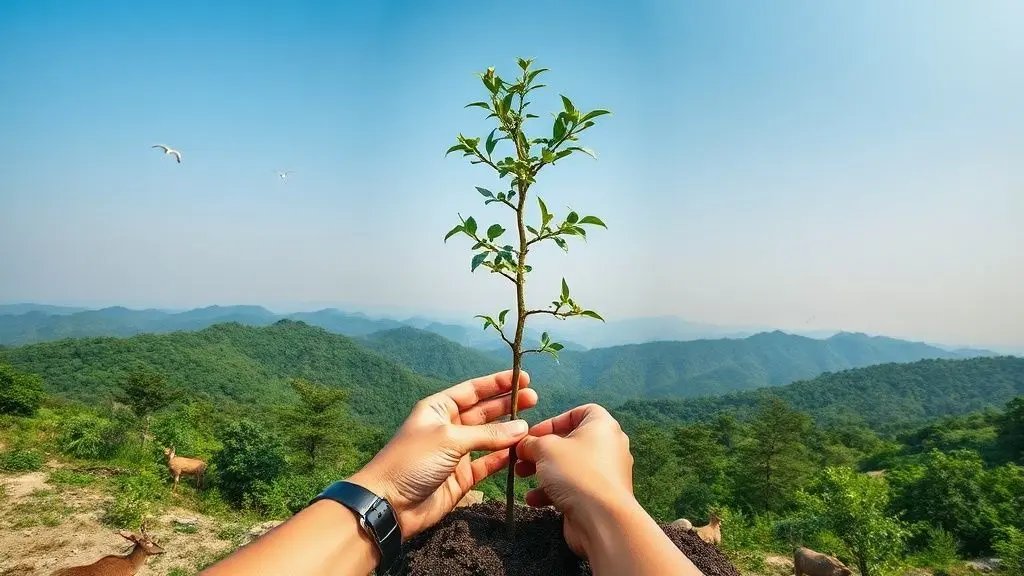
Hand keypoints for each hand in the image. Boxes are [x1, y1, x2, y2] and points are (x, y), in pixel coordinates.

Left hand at [348, 370, 536, 539]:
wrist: (390, 503)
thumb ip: (487, 434)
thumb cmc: (412, 461)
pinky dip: (504, 457)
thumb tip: (521, 426)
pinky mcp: (463, 476)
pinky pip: (489, 463)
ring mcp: (456, 452)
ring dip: (509, 431)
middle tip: (535, 398)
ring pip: (489, 438)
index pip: (473, 390)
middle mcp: (449, 427)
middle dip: (508, 404)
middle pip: (484, 411)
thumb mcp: (449, 439)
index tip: (523, 377)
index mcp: (438, 408)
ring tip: (533, 424)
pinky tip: (520, 450)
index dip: (497, 383)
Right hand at [514, 403, 634, 558]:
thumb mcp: (545, 449)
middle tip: (521, 457)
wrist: (602, 519)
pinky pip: (574, 487)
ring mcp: (605, 473)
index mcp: (602, 426)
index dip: (555, 420)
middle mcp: (608, 446)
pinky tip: (535, 499)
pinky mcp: (599, 496)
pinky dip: (553, 491)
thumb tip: (523, 444)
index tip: (535, 433)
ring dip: (543, 471)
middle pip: (570, 441)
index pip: (580, 412)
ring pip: (569, 466)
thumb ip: (531, 442)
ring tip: (521, 476)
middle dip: (541, 450)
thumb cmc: (576, 473)